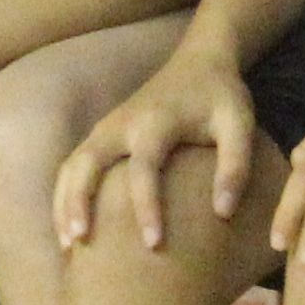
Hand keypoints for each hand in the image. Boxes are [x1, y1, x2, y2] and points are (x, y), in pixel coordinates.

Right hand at [55, 40, 262, 252]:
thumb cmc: (220, 97)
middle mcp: (124, 122)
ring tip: (66, 245)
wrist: (200, 59)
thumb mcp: (239, 125)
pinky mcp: (103, 131)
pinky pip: (74, 163)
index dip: (147, 207)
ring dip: (65, 201)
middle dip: (79, 200)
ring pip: (73, 163)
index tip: (153, 245)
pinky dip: (65, 193)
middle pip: (89, 161)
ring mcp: (108, 125)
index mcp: (157, 121)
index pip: (145, 168)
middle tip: (78, 242)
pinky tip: (68, 226)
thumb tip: (222, 212)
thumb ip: (235, 166)